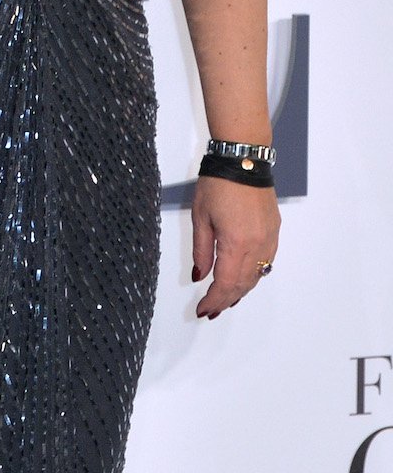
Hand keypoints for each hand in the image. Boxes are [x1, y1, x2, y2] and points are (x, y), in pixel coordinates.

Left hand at [191, 174, 280, 318]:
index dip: (214, 300)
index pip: (226, 283)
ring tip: (225, 301)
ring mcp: (269, 239)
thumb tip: (199, 275)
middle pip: (243, 284)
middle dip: (226, 300)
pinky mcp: (274, 232)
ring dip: (241, 291)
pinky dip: (253, 276)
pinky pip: (265, 262)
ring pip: (257, 276)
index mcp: (236, 243)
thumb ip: (201, 250)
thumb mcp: (200, 217)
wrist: (244, 162)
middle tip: (211, 310)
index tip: (202, 310)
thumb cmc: (217, 184)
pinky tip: (242, 279)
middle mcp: (258, 245)